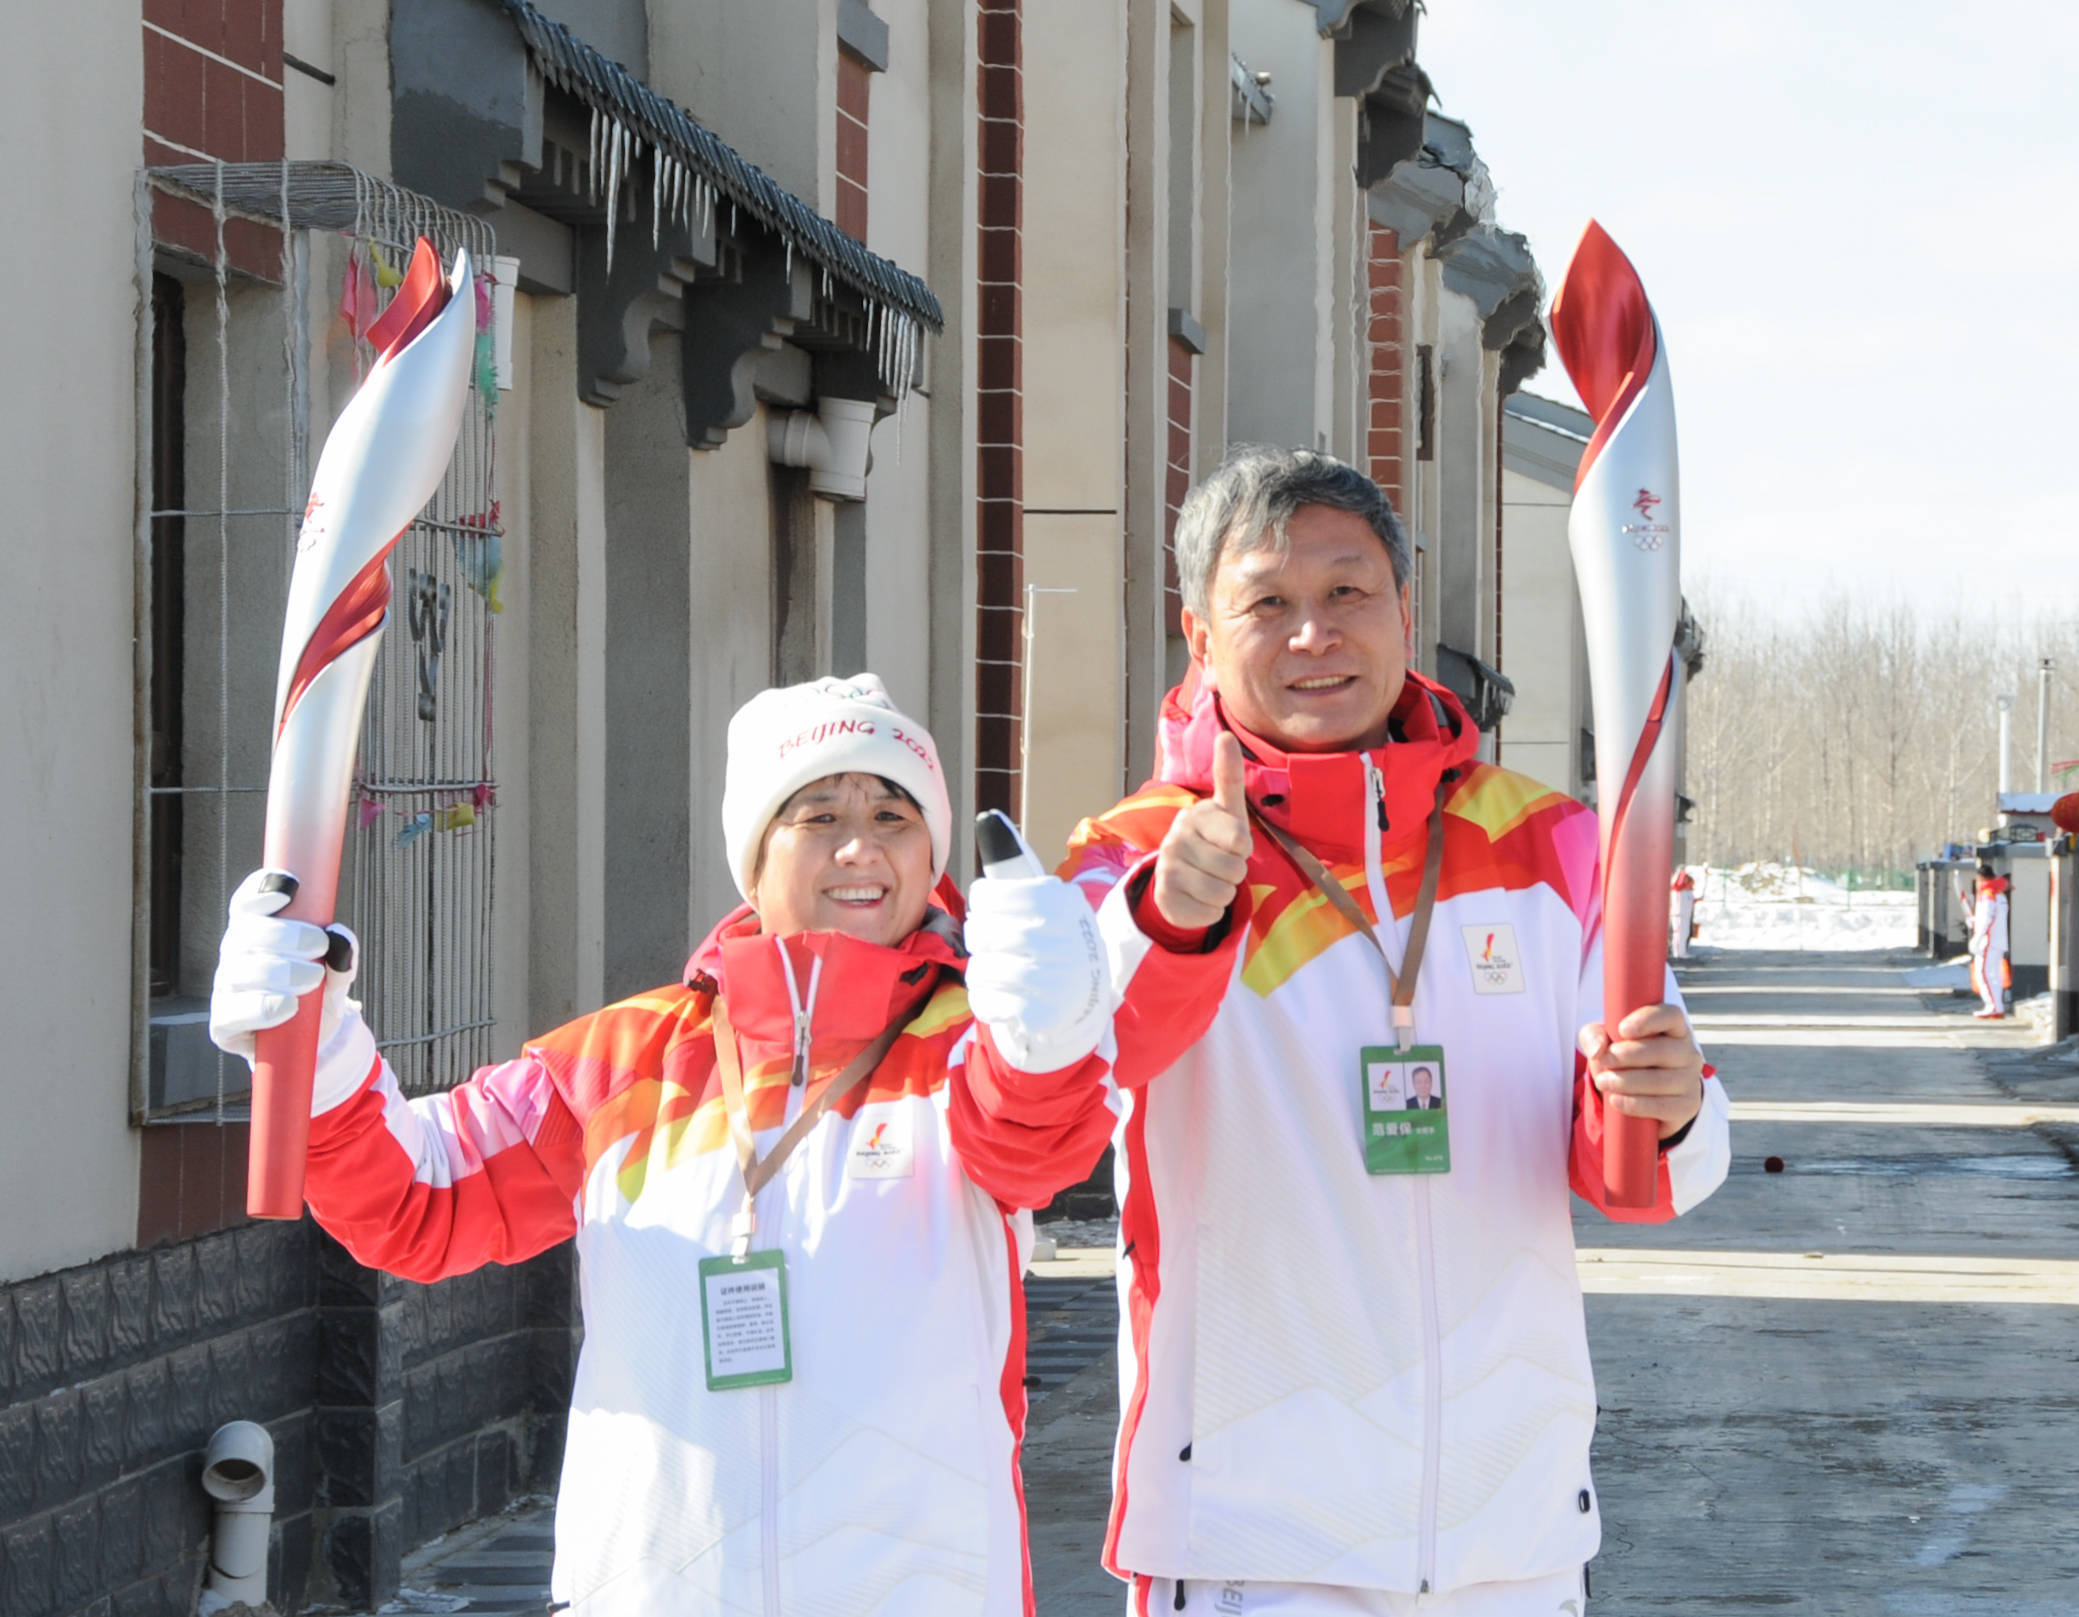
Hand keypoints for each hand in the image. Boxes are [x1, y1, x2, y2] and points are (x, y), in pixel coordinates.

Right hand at [209, 869, 360, 1063]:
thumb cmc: (318, 995)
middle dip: (286, 935)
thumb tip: (340, 940)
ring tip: (312, 979)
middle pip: (245, 934)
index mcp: (256, 933)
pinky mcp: (224, 1024)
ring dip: (281, 972)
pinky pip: (234, 1011)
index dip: (261, 891)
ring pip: (241, 971)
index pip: (246, 904)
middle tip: (319, 945)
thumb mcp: (337, 969)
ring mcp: (226, 989)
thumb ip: (343, 951)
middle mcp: (235, 957)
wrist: (314, 1041)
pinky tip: (289, 1007)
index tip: (290, 887)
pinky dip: (264, 1007)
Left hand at [964, 874, 1110, 1073]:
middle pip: (984, 933)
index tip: (989, 912)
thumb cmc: (1050, 942)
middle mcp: (1065, 936)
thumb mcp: (1041, 900)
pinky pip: (987, 1002)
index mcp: (1062, 900)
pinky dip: (985, 1000)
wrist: (1082, 1006)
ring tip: (996, 972)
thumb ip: (1012, 863)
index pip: (989, 895)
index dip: (981, 906)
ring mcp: (1058, 978)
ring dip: (980, 972)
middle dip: (979, 940)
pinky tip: (1002, 997)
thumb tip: (988, 820)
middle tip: (992, 945)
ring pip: (982, 969)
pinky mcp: (1046, 1014)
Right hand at [1150, 731, 1252, 931]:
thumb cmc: (1213, 838)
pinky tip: (1198, 897)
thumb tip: (1227, 734)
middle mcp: (1175, 839)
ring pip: (1223, 894)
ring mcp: (1167, 868)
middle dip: (1235, 873)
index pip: (1239, 840)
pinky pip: (1209, 914)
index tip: (1231, 842)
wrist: (1179, 874)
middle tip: (1219, 864)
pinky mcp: (1165, 897)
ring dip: (1225, 893)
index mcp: (1195, 816)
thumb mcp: (1227, 810)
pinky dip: (1211, 912)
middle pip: (1234, 870)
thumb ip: (1228, 775)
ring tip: (1209, 879)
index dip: (1243, 847)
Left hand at [1578, 1003, 1703, 1139]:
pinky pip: (1662, 1106)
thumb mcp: (1604, 1041)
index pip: (1670, 1015)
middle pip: (1661, 1051)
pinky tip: (1616, 1101)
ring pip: (1660, 1081)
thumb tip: (1597, 1050)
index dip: (1648, 1020)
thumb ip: (1594, 1036)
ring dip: (1626, 1082)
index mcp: (1673, 1028)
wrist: (1640, 1094)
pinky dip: (1635, 1104)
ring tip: (1603, 1082)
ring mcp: (1690, 1080)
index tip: (1622, 1029)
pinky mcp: (1686, 1106)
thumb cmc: (1623, 1057)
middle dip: (1627, 1056)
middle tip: (1604, 1061)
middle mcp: (1688, 1052)